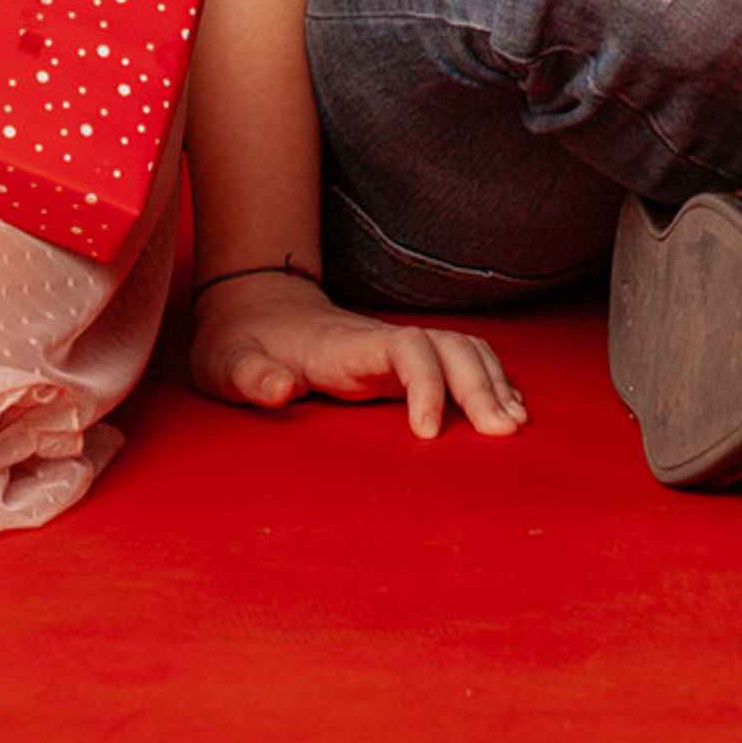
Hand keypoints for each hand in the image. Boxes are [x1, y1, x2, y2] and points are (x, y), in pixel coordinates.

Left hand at [188, 268, 527, 438]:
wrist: (251, 307)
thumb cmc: (239, 345)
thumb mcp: (226, 364)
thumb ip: (251, 377)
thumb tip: (283, 390)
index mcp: (345, 345)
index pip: (407, 348)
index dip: (428, 384)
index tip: (429, 434)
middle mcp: (380, 340)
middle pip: (450, 346)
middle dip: (482, 385)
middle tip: (504, 434)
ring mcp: (393, 347)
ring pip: (462, 350)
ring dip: (494, 381)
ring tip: (515, 425)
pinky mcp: (399, 361)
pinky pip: (457, 361)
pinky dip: (488, 380)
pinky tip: (506, 408)